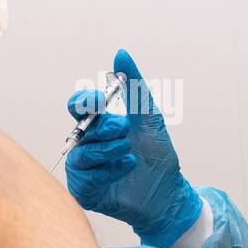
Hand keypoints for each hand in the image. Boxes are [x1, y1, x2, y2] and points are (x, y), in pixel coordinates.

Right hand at [64, 49, 202, 247]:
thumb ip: (134, 86)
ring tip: (128, 150)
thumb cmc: (156, 154)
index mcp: (98, 125)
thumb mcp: (148, 116)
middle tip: (124, 128)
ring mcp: (84, 170)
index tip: (102, 99)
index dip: (85, 100)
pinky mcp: (87, 192)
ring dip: (107, 149)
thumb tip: (121, 54)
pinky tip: (126, 166)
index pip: (79, 106)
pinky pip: (86, 178)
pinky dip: (108, 170)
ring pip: (81, 155)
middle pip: (79, 129)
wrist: (169, 191)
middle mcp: (87, 146)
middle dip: (102, 127)